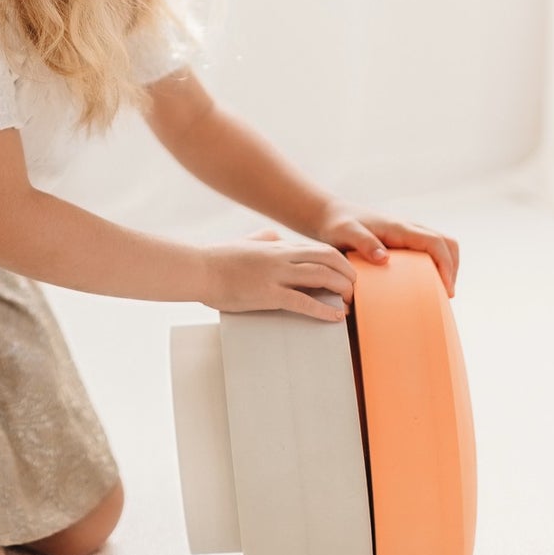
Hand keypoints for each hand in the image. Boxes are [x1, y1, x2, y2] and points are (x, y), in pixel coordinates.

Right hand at [199, 231, 355, 321]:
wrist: (198, 269)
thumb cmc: (217, 259)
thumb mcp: (245, 243)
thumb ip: (263, 239)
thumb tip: (275, 237)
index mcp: (277, 247)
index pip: (318, 250)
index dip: (339, 262)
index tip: (348, 275)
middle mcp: (280, 257)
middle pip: (327, 258)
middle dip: (347, 273)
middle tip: (356, 288)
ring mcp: (275, 274)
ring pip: (320, 275)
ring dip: (341, 289)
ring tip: (350, 302)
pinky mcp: (267, 293)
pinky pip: (303, 300)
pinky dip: (323, 309)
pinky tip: (335, 317)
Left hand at [305, 200, 458, 297]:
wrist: (331, 215)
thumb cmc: (337, 225)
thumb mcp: (346, 233)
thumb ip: (363, 243)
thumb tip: (384, 259)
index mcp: (399, 228)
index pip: (435, 242)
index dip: (446, 265)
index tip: (446, 288)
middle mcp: (409, 228)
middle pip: (447, 243)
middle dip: (452, 268)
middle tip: (446, 294)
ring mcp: (408, 233)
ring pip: (441, 246)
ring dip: (447, 267)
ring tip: (440, 292)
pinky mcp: (404, 240)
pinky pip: (429, 250)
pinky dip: (435, 265)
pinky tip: (425, 283)